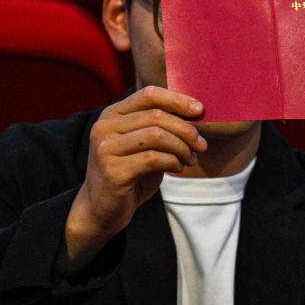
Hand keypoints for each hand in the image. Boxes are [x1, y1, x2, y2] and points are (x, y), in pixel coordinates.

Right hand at [62, 86, 206, 270]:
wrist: (102, 209)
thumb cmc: (131, 173)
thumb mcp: (145, 145)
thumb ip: (161, 127)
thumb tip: (198, 112)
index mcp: (112, 114)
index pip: (148, 94)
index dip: (177, 99)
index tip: (200, 110)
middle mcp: (104, 127)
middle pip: (157, 116)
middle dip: (187, 130)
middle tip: (201, 145)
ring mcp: (105, 148)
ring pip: (157, 135)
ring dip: (182, 147)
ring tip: (191, 159)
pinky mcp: (112, 170)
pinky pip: (153, 158)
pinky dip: (173, 162)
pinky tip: (178, 168)